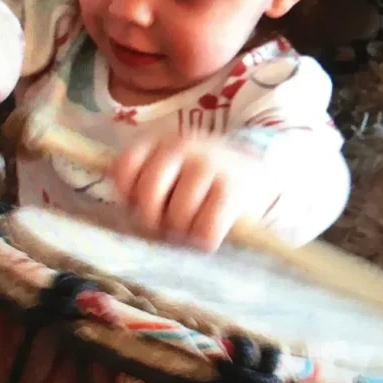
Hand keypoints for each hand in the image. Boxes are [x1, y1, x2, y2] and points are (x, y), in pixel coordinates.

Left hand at [109, 131, 278, 251]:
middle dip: (153, 218)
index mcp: (158, 142)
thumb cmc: (200, 183)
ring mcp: (208, 165)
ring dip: (183, 231)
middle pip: (148, 194)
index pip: (124, 169)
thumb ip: (139, 186)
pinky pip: (206, 230)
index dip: (127, 195)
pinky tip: (208, 231)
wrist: (258, 175)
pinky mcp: (232, 189)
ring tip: (191, 224)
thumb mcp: (168, 174)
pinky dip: (205, 239)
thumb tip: (126, 205)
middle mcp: (181, 147)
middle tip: (166, 222)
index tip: (139, 204)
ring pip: (179, 215)